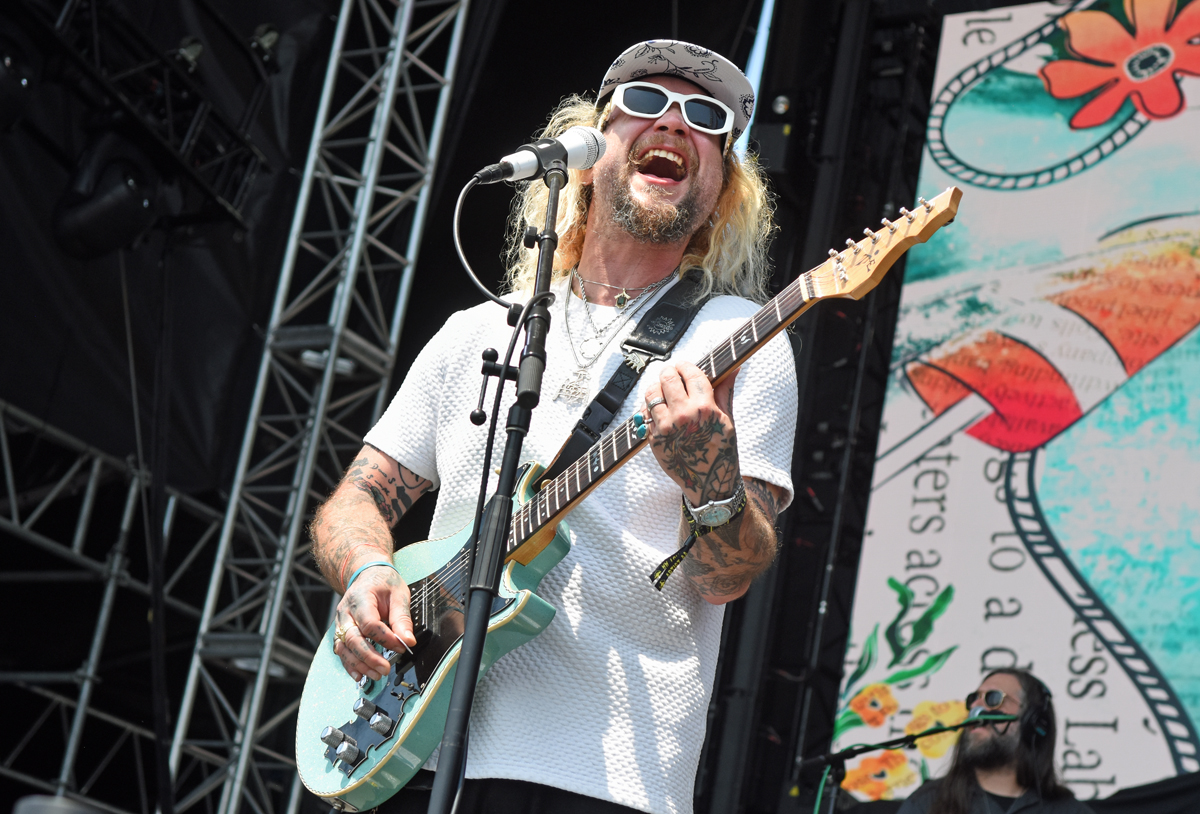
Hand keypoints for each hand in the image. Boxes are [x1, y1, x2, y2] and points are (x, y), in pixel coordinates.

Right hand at [332, 564, 416, 681]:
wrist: (367, 575)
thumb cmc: (383, 583)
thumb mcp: (399, 594)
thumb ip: (402, 618)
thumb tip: (408, 640)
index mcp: (360, 599)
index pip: (370, 624)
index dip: (385, 639)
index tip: (401, 647)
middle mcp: (345, 612)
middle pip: (353, 639)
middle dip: (369, 657)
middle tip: (386, 669)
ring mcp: (340, 623)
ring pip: (344, 648)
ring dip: (359, 664)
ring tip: (377, 675)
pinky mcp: (341, 632)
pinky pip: (341, 651)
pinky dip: (349, 665)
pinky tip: (360, 675)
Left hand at [642, 360, 740, 504]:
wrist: (708, 482)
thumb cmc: (721, 449)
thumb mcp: (727, 420)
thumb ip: (725, 391)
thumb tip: (734, 367)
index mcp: (704, 409)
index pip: (690, 374)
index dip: (686, 366)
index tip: (684, 367)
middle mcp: (683, 416)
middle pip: (667, 378)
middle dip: (669, 372)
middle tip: (671, 374)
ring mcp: (665, 428)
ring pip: (651, 393)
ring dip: (657, 388)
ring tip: (664, 391)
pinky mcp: (653, 439)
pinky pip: (645, 413)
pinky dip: (650, 408)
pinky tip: (660, 410)